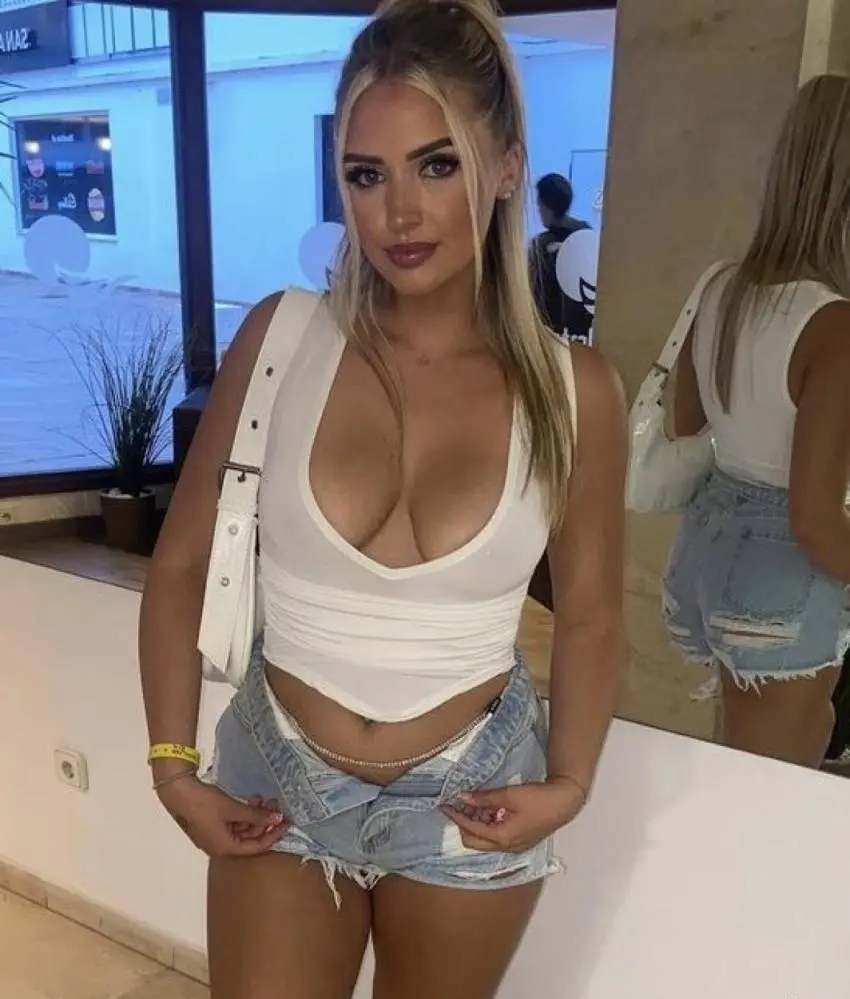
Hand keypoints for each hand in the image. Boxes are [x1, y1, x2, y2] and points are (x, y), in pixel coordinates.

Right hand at [157, 776, 288, 857]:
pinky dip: (242, 813)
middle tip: (276, 805)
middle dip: (264, 821)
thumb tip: (277, 818)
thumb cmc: (205, 804)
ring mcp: (214, 835)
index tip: (287, 823)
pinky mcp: (210, 824)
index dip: (273, 835)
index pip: (256, 847)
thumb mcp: (233, 809)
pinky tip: (250, 799)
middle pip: (249, 838)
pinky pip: (232, 823)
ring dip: (254, 815)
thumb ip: (256, 815)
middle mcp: (220, 846)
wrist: (176, 792)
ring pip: (241, 829)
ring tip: (264, 798)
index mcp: (225, 848)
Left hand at [442, 778, 584, 853]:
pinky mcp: (520, 840)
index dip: (457, 817)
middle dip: (465, 823)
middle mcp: (506, 847)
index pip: (471, 830)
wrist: (565, 802)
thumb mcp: (509, 795)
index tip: (445, 806)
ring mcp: (514, 846)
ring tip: (478, 802)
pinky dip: (490, 824)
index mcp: (502, 838)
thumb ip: (485, 799)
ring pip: (486, 839)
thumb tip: (464, 797)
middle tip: (462, 804)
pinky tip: (492, 808)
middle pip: (475, 841)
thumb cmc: (539, 799)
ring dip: (478, 823)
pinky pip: (497, 836)